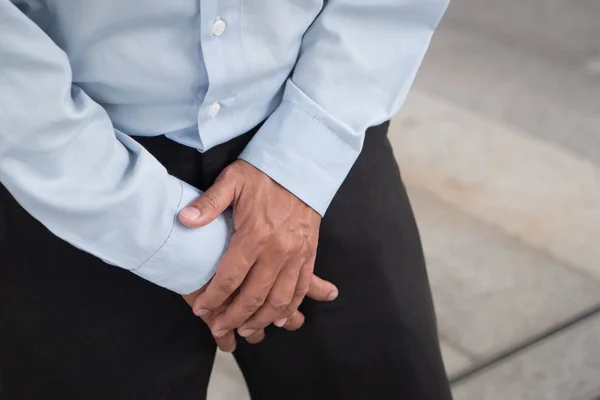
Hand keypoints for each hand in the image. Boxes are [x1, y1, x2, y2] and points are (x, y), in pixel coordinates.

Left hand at [179, 160, 337, 338]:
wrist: (302, 167)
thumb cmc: (264, 174)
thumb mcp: (232, 181)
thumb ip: (208, 203)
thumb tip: (183, 220)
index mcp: (255, 235)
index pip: (229, 278)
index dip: (213, 299)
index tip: (200, 310)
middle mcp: (277, 251)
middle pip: (253, 297)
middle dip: (234, 318)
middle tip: (219, 327)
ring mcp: (296, 255)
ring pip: (279, 300)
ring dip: (262, 320)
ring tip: (246, 331)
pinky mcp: (309, 255)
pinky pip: (301, 289)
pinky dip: (290, 308)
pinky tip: (279, 319)